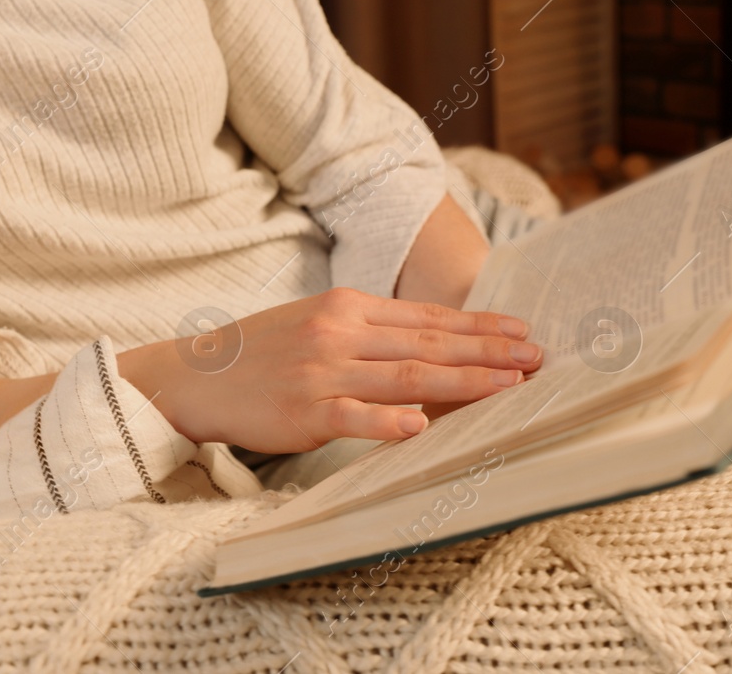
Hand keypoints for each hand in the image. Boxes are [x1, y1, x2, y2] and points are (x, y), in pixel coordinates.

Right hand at [118, 287, 539, 451]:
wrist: (196, 376)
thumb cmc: (262, 352)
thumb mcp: (317, 321)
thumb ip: (370, 330)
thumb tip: (430, 343)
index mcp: (347, 306)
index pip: (426, 317)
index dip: (477, 325)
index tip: (521, 332)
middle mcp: (340, 332)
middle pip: (428, 343)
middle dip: (487, 351)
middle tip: (536, 358)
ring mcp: (323, 372)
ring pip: (406, 376)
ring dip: (462, 382)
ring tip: (507, 386)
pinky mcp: (304, 413)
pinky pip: (355, 417)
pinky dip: (389, 421)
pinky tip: (423, 425)